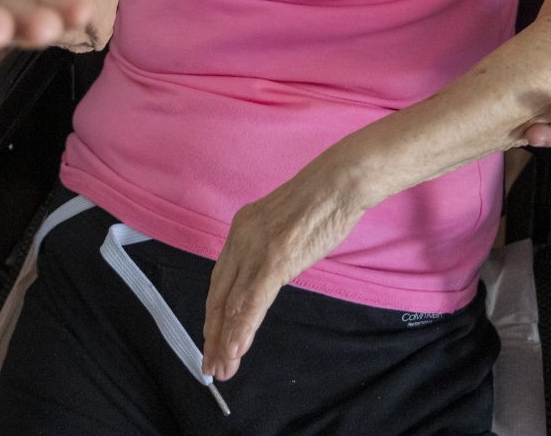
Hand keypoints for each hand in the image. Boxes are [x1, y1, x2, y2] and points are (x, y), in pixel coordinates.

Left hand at [202, 158, 368, 381]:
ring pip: (232, 303)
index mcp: (241, 230)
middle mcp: (240, 239)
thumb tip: (266, 276)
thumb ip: (268, 250)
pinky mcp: (275, 258)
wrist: (340, 181)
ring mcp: (256, 249)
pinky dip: (242, 328)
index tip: (212, 341)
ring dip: (225, 341)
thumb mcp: (283, 227)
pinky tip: (235, 349)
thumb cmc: (322, 201)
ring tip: (221, 369)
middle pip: (219, 295)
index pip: (220, 281)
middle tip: (210, 366)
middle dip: (213, 335)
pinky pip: (252, 300)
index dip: (214, 315)